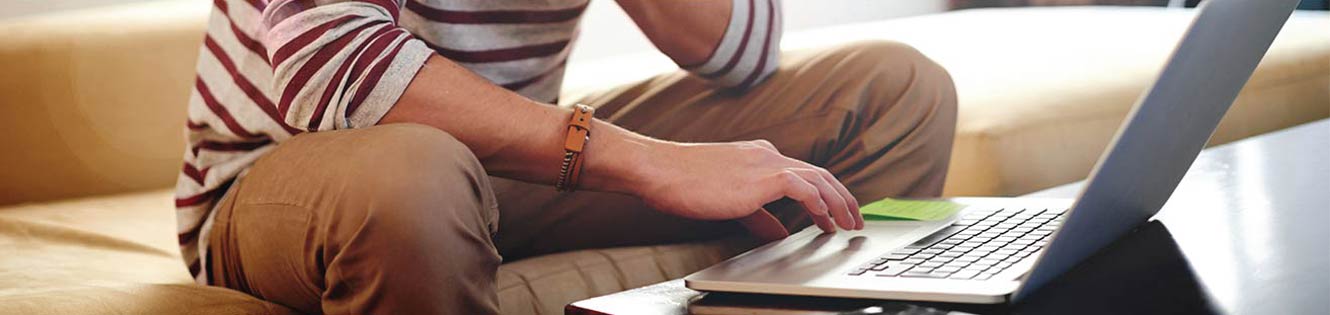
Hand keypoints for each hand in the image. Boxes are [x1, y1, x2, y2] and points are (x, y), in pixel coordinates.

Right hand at [631, 140, 863, 239]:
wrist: (660, 169)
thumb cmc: (684, 183)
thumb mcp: (730, 201)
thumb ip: (759, 216)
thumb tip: (778, 232)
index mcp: (761, 157)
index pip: (805, 173)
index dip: (827, 194)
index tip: (836, 213)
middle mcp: (768, 155)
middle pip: (821, 174)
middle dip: (843, 198)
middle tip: (855, 220)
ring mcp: (765, 163)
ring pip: (818, 178)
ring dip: (838, 202)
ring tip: (848, 223)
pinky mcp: (759, 177)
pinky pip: (801, 186)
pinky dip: (817, 201)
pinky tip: (824, 218)